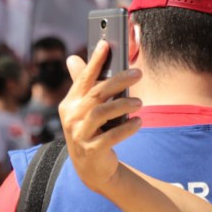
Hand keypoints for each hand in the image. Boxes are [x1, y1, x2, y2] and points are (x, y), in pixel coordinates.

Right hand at [59, 40, 142, 191]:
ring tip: (140, 102)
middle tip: (139, 72)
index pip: (83, 78)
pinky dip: (127, 128)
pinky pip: (111, 136)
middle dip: (119, 80)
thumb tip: (73, 58)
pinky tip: (139, 122)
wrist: (91, 168)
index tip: (105, 44)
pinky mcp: (91, 150)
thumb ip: (84, 85)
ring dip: (123, 105)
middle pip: (97, 93)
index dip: (94, 60)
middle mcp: (72, 117)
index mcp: (71, 103)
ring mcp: (80, 134)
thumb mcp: (85, 109)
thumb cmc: (92, 131)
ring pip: (101, 113)